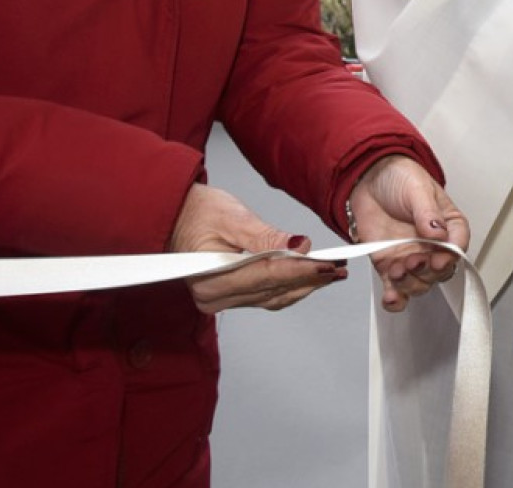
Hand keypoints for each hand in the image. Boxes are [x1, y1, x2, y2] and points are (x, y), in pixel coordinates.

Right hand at [172, 183, 345, 313]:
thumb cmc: (195, 212)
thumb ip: (265, 236)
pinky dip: (289, 287)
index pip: (268, 277)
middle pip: (274, 290)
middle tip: (338, 268)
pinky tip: (308, 278)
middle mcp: (215, 296)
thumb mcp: (231, 216)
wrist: (174, 217)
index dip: (302, 271)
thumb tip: (298, 246)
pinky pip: (265, 297)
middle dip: (309, 279)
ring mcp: (221, 300)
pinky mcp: (229, 296)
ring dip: (304, 285)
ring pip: (273, 298)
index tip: (328, 265)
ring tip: (331, 273)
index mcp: (212, 278)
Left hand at [348, 155, 471, 312]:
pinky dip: (394, 299)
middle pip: (439, 272)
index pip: (457, 247)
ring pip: (418, 284)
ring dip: (409, 284)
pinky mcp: (389, 266)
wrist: (367, 178)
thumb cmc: (399, 178)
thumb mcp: (417, 189)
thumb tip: (438, 233)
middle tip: (415, 261)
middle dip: (427, 272)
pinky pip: (394, 289)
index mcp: (448, 226)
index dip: (450, 258)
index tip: (440, 259)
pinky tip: (390, 298)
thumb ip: (428, 212)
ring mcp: (411, 258)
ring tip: (398, 270)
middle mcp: (432, 247)